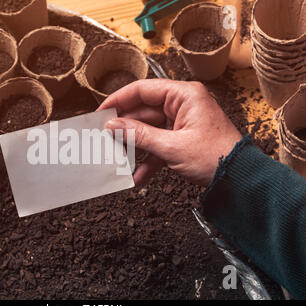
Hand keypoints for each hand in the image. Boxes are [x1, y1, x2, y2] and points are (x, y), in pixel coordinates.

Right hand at [97, 79, 241, 186]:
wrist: (240, 180)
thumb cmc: (217, 157)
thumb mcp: (172, 147)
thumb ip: (139, 135)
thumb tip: (114, 126)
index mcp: (184, 95)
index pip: (142, 90)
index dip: (118, 100)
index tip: (101, 112)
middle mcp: (182, 104)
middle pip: (143, 111)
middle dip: (125, 129)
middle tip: (106, 139)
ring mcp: (181, 122)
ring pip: (148, 130)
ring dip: (135, 147)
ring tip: (119, 159)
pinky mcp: (182, 138)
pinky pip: (158, 144)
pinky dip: (148, 159)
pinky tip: (137, 174)